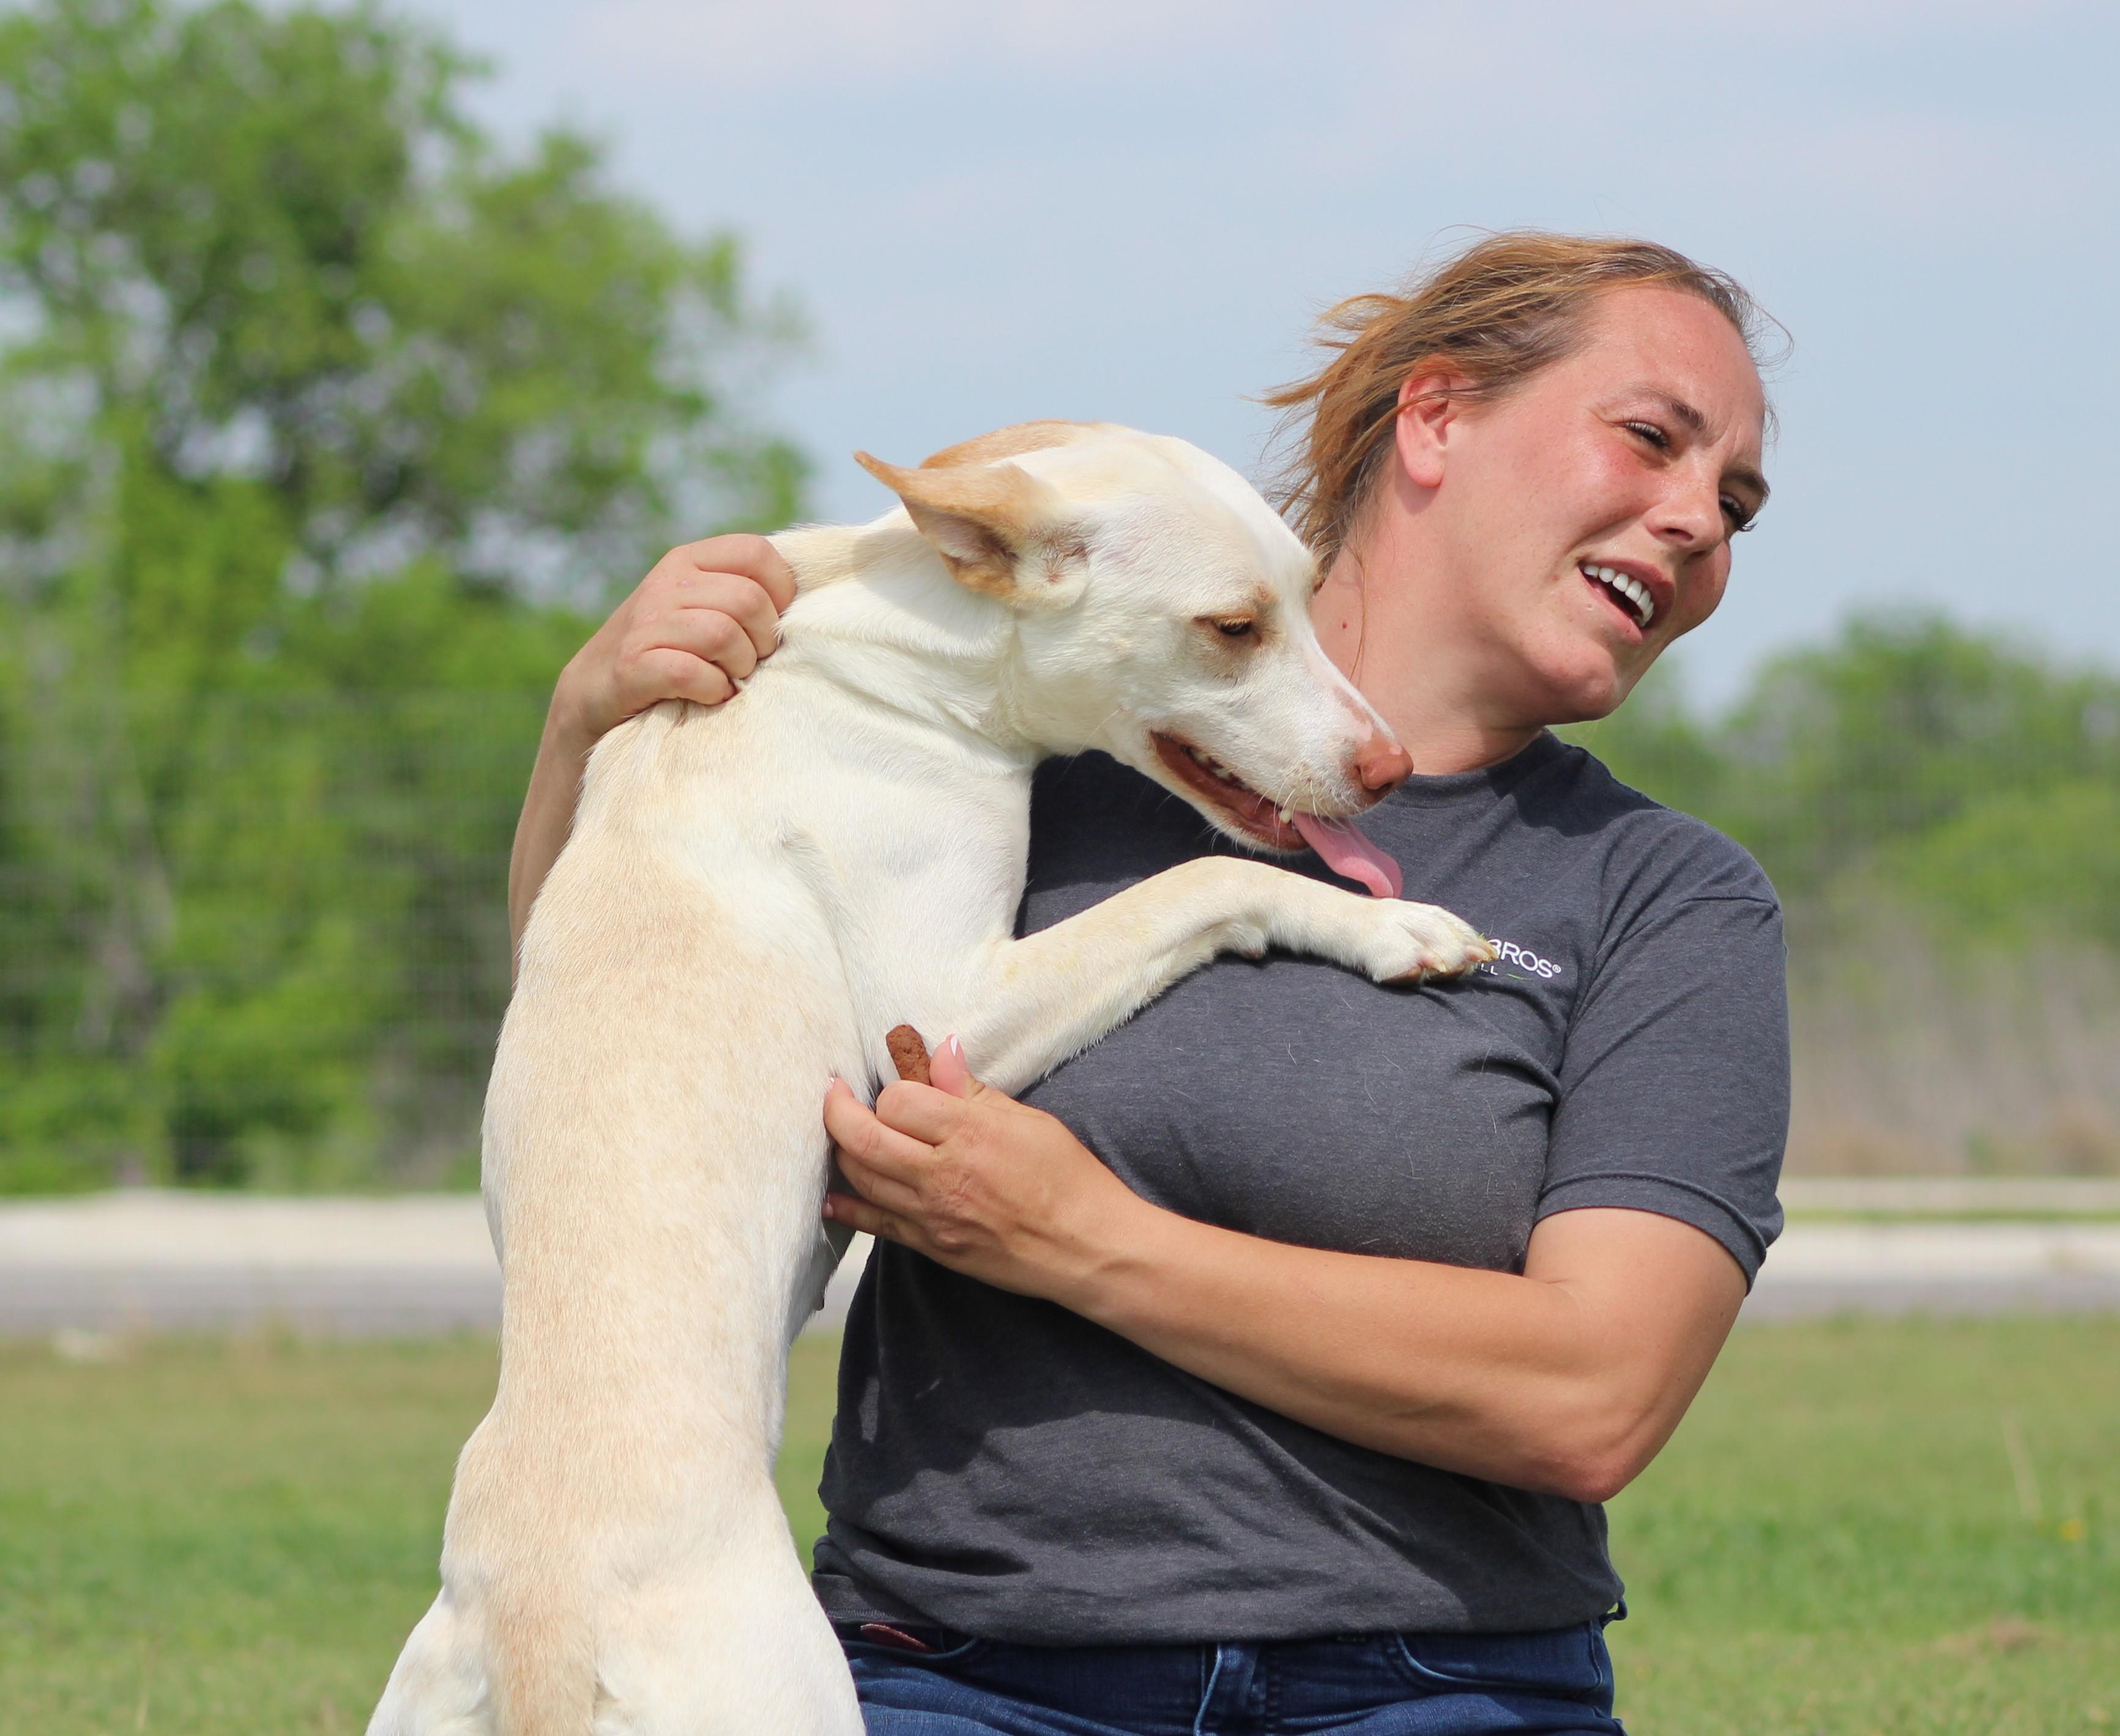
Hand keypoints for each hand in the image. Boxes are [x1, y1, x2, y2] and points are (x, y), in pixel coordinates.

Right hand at [553, 534, 796, 748]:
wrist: (594, 694)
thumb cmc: (668, 652)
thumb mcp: (700, 606)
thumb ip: (740, 591)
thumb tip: (806, 599)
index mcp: (689, 559)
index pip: (758, 552)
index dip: (781, 593)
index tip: (771, 626)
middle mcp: (666, 582)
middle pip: (749, 600)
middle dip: (763, 641)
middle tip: (750, 663)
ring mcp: (647, 622)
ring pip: (724, 634)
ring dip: (740, 668)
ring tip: (730, 679)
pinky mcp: (633, 664)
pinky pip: (693, 672)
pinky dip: (713, 690)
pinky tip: (709, 695)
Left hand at [822, 1036, 1140, 1302]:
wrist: (1086, 1246)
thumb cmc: (1067, 1177)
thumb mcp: (1026, 1120)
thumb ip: (972, 1089)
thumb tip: (942, 1049)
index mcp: (971, 1133)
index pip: (898, 1101)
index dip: (891, 1089)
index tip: (895, 1085)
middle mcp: (944, 1174)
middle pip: (865, 1137)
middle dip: (838, 1110)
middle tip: (834, 1093)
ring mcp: (934, 1214)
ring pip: (862, 1178)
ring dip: (842, 1152)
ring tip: (841, 1133)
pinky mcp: (933, 1246)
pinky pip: (876, 1225)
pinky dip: (847, 1209)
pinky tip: (830, 1197)